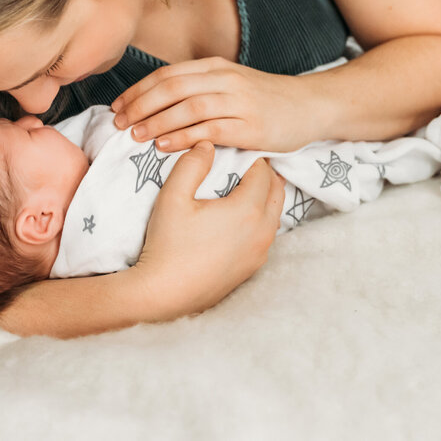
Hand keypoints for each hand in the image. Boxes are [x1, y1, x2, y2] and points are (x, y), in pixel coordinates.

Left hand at [111, 57, 314, 151]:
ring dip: (157, 121)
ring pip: (188, 107)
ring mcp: (240, 103)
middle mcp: (225, 80)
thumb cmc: (266, 100)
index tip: (117, 107)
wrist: (311, 106)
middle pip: (172, 88)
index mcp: (216, 67)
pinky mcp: (251, 127)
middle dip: (140, 105)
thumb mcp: (231, 83)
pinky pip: (211, 130)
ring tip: (135, 135)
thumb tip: (157, 103)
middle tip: (118, 123)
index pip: (167, 75)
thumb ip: (200, 88)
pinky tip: (166, 145)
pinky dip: (185, 137)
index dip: (138, 90)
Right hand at [131, 142, 284, 319]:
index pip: (263, 172)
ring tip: (243, 188)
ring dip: (265, 198)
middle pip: (276, 192)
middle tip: (244, 165)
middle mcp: (262, 232)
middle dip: (264, 175)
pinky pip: (266, 236)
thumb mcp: (173, 197)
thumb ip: (192, 165)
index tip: (239, 151)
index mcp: (248, 210)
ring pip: (275, 215)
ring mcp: (259, 253)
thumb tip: (207, 145)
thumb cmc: (168, 244)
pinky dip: (261, 220)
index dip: (252, 157)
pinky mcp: (251, 269)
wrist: (164, 295)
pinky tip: (239, 218)